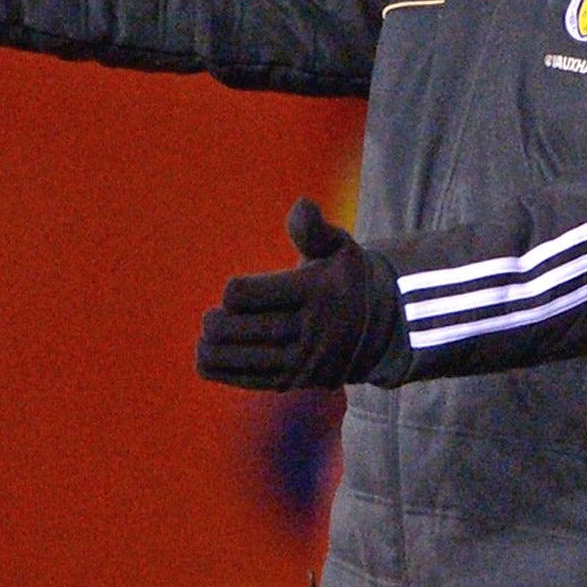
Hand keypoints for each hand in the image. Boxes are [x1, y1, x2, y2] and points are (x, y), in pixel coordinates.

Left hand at [196, 199, 403, 389]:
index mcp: (315, 291)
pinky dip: (218, 366)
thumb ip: (313, 228)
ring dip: (211, 344)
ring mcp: (301, 362)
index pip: (243, 294)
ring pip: (232, 356)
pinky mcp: (292, 382)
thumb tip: (301, 204)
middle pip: (232, 328)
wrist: (375, 330)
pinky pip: (240, 379)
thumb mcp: (338, 247)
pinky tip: (212, 352)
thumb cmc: (343, 277)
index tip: (240, 290)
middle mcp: (309, 330)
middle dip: (214, 320)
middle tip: (216, 315)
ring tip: (213, 332)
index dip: (234, 291)